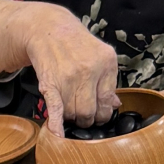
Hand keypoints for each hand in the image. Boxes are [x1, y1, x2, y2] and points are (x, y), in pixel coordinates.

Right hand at [20, 5, 118, 136]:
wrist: (48, 29)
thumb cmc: (75, 44)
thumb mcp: (100, 55)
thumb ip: (108, 81)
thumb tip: (115, 104)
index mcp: (107, 62)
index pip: (107, 101)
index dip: (102, 113)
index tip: (98, 115)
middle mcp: (90, 69)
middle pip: (89, 111)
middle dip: (86, 118)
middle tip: (82, 115)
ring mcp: (70, 77)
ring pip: (72, 112)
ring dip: (70, 116)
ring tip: (68, 108)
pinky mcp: (50, 83)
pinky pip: (55, 108)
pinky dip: (56, 123)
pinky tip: (57, 134)